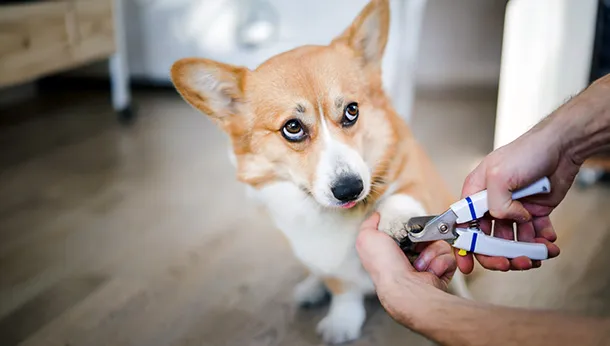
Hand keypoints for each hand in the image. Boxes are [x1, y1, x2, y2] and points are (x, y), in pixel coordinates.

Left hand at [356, 213, 456, 321]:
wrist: (405, 288)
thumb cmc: (384, 266)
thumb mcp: (367, 238)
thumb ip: (370, 224)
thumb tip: (377, 216)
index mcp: (393, 251)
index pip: (408, 231)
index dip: (410, 228)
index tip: (408, 229)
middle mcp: (410, 259)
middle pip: (427, 235)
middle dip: (423, 238)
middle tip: (415, 246)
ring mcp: (427, 266)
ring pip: (440, 244)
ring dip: (431, 252)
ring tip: (420, 264)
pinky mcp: (441, 273)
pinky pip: (449, 257)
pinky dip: (440, 262)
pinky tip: (429, 271)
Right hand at [458, 128, 576, 272]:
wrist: (561, 147)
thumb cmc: (527, 151)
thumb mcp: (500, 175)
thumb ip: (496, 204)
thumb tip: (507, 220)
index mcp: (476, 193)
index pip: (463, 225)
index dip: (464, 247)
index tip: (467, 266)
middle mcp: (492, 203)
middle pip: (488, 239)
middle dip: (499, 254)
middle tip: (513, 262)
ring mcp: (513, 209)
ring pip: (512, 241)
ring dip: (524, 252)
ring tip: (539, 254)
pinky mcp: (533, 212)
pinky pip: (534, 234)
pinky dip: (542, 242)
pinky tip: (549, 242)